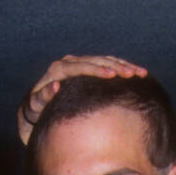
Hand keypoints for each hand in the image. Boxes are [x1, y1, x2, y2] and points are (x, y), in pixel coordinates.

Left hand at [18, 53, 148, 144]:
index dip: (97, 70)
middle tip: (133, 74)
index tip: (112, 76)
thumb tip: (56, 86)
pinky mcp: (86, 70)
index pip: (81, 66)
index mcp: (58, 70)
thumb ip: (42, 98)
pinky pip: (107, 65)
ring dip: (124, 66)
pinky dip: (122, 68)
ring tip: (140, 73)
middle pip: (97, 61)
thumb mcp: (35, 107)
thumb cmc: (35, 113)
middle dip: (116, 66)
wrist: (35, 110)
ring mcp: (79, 65)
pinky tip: (137, 74)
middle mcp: (69, 63)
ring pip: (105, 60)